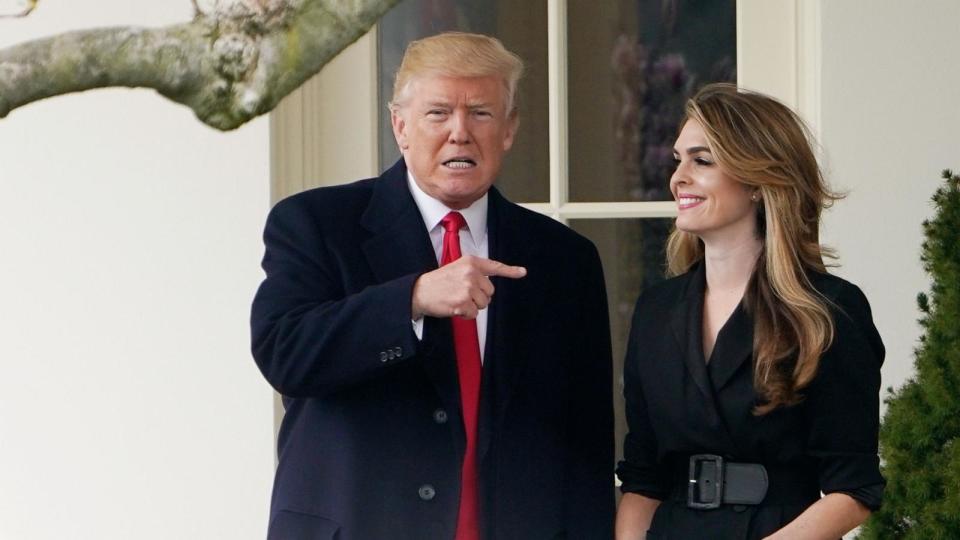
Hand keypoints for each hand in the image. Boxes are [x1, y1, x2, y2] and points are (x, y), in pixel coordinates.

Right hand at [412, 256, 526, 319]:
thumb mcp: (457, 268)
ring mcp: (467, 288)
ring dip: (472, 306)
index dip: (510, 271)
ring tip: (457, 299)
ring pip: (484, 304)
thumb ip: (474, 273)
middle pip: (490, 292)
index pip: (494, 267)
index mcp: (470, 262)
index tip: (522, 272)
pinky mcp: (463, 302)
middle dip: (479, 296)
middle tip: (461, 293)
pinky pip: (474, 313)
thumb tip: (490, 284)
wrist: (419, 291)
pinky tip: (454, 307)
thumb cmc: (438, 282)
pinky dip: (465, 314)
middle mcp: (471, 273)